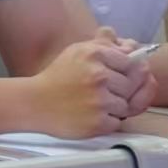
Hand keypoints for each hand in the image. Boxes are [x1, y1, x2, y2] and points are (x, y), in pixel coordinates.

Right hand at [24, 27, 153, 136]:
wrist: (34, 102)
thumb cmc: (58, 77)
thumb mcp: (79, 51)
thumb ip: (105, 44)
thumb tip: (132, 46)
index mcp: (95, 54)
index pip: (132, 63)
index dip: (126, 72)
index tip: (114, 76)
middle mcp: (99, 75)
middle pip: (132, 84)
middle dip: (122, 90)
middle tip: (104, 92)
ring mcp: (99, 100)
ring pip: (127, 105)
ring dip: (115, 107)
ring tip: (96, 104)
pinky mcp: (97, 123)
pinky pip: (117, 122)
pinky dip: (108, 121)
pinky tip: (91, 115)